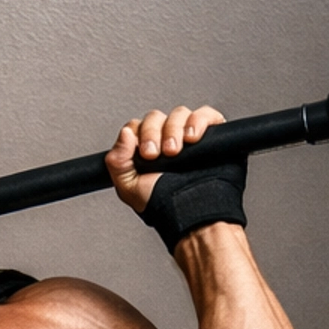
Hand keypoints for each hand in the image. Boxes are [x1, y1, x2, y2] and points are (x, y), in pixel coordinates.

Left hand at [106, 105, 225, 215]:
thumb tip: (125, 133)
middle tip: (156, 154)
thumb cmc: (165, 206)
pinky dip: (198, 121)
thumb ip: (117, 161)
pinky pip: (205, 114)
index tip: (144, 154)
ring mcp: (188, 136)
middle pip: (155, 117)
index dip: (138, 134)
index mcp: (146, 150)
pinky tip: (192, 138)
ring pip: (178, 113)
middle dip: (153, 133)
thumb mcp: (129, 188)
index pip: (136, 126)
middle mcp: (167, 140)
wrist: (193, 215)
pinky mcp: (212, 135)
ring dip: (173, 129)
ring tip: (175, 153)